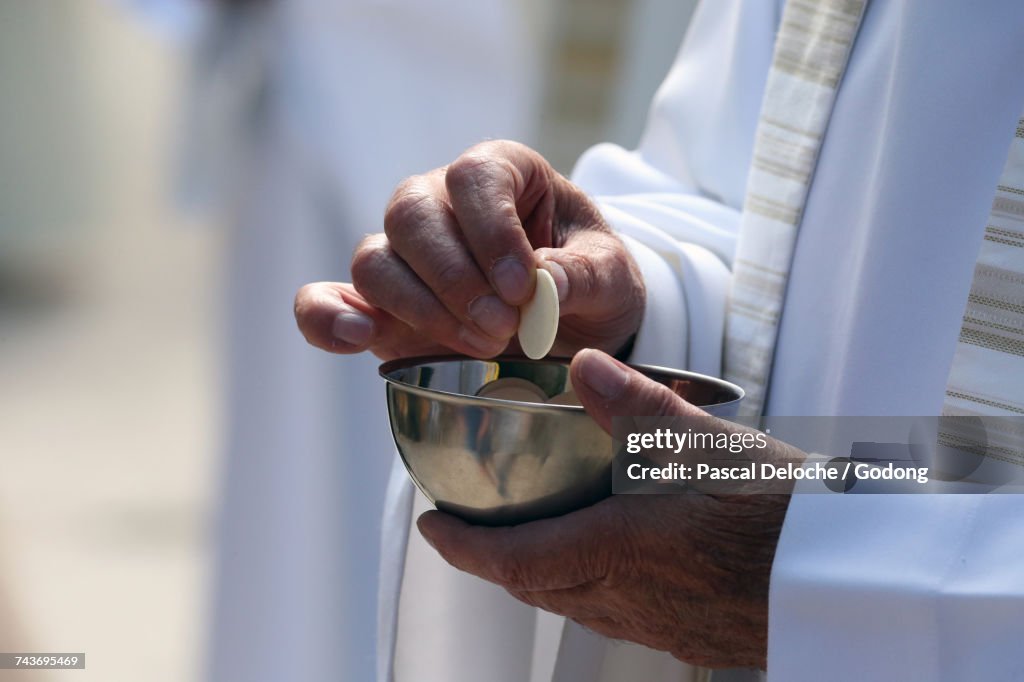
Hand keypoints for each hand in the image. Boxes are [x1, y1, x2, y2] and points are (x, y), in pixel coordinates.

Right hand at [293, 140, 644, 359]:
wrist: (574, 325)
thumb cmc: (589, 281)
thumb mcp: (609, 275)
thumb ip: (583, 275)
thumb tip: (542, 284)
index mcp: (501, 173)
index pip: (474, 176)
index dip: (492, 229)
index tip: (523, 285)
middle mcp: (441, 202)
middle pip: (411, 213)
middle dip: (455, 277)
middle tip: (503, 327)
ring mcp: (405, 254)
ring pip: (375, 259)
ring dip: (419, 307)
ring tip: (480, 346)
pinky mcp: (380, 305)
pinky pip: (329, 299)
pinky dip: (328, 317)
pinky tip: (356, 335)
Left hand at [418, 349, 801, 669]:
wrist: (855, 580)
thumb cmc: (783, 513)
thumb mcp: (709, 444)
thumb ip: (640, 406)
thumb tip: (582, 363)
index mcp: (618, 554)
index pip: (513, 561)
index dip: (463, 548)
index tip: (430, 529)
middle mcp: (628, 599)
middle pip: (537, 588)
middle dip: (496, 561)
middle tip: (476, 528)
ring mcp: (660, 624)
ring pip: (575, 604)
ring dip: (542, 574)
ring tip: (533, 538)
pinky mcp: (691, 633)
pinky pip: (617, 615)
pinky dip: (590, 586)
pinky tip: (613, 558)